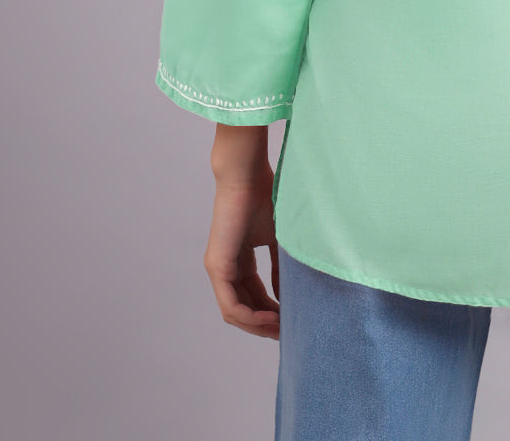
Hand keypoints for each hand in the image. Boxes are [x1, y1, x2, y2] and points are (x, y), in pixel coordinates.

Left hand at [203, 125, 280, 338]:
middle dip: (266, 324)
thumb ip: (281, 269)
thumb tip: (289, 297)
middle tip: (289, 333)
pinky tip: (271, 318)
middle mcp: (225, 269)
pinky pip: (231, 305)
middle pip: (244, 309)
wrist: (247, 176)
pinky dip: (251, 316)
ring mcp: (218, 270)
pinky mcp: (217, 268)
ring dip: (259, 325)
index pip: (254, 296)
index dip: (272, 311)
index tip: (293, 320)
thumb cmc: (265, 197)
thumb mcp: (278, 240)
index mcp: (240, 261)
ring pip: (236, 313)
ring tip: (282, 329)